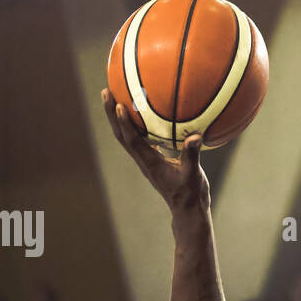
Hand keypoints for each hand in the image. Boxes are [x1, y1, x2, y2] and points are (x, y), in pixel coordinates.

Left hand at [101, 89, 208, 216]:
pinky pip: (139, 137)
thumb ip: (192, 155)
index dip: (124, 123)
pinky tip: (141, 113)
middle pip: (121, 134)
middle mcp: (143, 159)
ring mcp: (146, 159)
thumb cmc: (190, 193)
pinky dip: (134, 124)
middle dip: (111, 113)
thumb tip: (195, 136)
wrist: (186, 208)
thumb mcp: (193, 174)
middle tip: (105, 92)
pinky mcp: (151, 159)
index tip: (118, 104)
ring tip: (114, 97)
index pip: (132, 140)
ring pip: (126, 135)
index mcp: (150, 162)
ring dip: (117, 117)